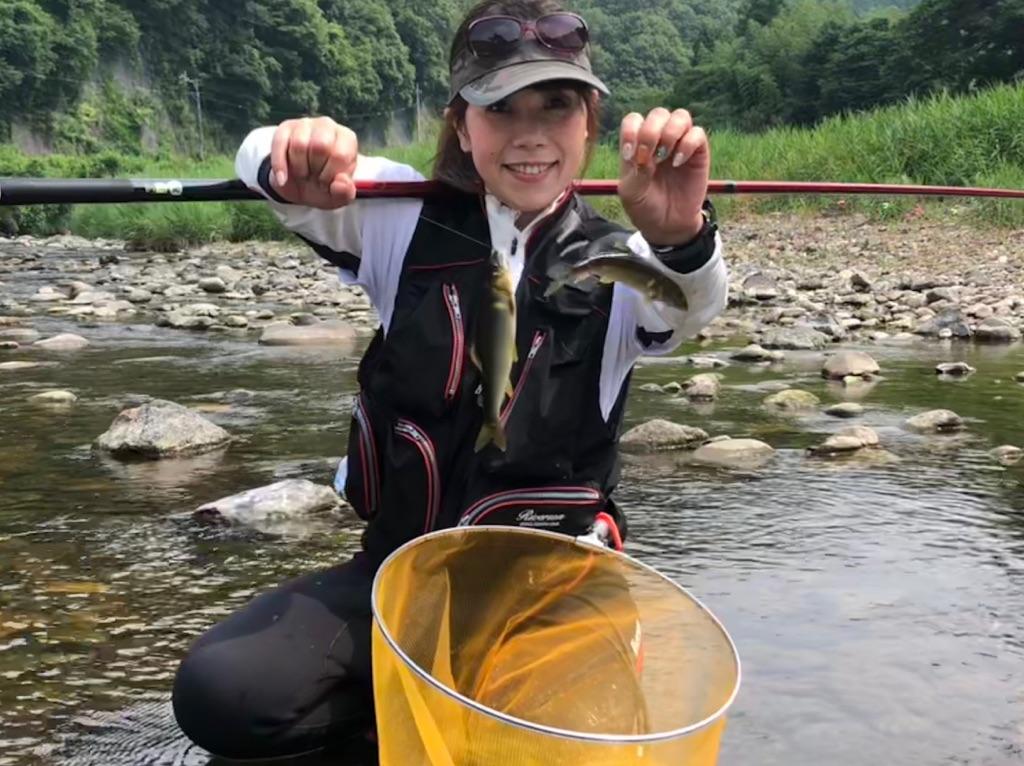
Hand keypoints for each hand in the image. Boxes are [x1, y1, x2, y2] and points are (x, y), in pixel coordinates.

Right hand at [268, 117, 358, 208]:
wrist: (300, 185)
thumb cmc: (324, 186)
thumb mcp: (337, 197)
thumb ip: (345, 192)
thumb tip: (341, 181)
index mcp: (347, 139)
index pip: (340, 155)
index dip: (330, 175)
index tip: (327, 182)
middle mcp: (328, 126)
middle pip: (320, 146)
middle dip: (315, 170)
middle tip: (315, 178)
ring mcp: (306, 124)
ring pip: (299, 144)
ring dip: (299, 168)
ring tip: (304, 173)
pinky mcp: (285, 128)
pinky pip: (280, 144)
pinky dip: (280, 166)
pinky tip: (283, 179)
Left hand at [617, 107, 709, 245]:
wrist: (667, 226)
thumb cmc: (645, 207)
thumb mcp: (632, 193)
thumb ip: (635, 172)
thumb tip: (647, 156)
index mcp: (638, 145)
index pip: (634, 119)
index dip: (631, 131)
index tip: (629, 156)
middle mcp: (659, 140)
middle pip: (658, 114)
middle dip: (651, 132)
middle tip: (648, 157)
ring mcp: (680, 144)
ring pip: (680, 116)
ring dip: (671, 132)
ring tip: (665, 155)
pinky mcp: (698, 153)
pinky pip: (698, 133)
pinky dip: (688, 144)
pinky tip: (678, 163)